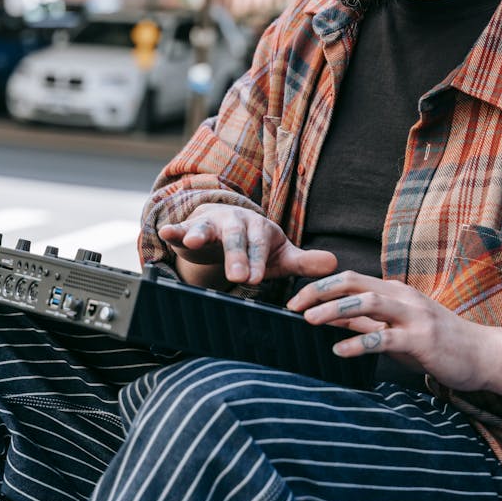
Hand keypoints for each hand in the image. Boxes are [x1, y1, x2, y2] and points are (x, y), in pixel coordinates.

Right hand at [159, 203, 337, 287]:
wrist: (226, 226)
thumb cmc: (255, 245)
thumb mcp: (278, 254)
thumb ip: (303, 261)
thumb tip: (335, 263)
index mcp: (260, 229)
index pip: (261, 245)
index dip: (258, 261)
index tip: (256, 279)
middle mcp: (237, 222)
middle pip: (236, 237)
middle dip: (236, 255)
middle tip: (237, 276)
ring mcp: (213, 223)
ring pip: (207, 229)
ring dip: (201, 234)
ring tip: (195, 241)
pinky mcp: (191, 227)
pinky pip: (183, 227)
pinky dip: (175, 229)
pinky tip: (166, 232)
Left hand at [287, 270, 487, 390]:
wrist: (482, 355)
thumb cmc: (437, 343)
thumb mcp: (397, 328)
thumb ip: (367, 323)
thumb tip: (331, 320)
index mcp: (395, 291)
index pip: (351, 279)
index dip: (320, 286)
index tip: (295, 300)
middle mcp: (403, 297)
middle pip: (354, 283)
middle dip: (320, 291)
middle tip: (293, 305)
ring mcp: (414, 316)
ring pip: (368, 303)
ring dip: (335, 309)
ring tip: (309, 320)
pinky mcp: (422, 339)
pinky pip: (385, 337)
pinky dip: (359, 342)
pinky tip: (339, 349)